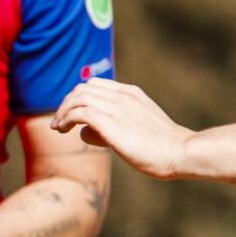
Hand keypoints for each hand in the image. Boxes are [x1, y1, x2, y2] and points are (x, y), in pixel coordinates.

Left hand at [52, 79, 192, 180]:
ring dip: (62, 111)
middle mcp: (122, 95)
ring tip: (57, 127)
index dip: (76, 97)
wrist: (179, 151)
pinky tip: (63, 130)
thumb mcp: (138, 126)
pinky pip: (79, 113)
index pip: (94, 85)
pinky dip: (66, 119)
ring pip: (77, 98)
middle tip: (59, 121)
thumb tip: (85, 132)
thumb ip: (114, 124)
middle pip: (81, 88)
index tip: (69, 113)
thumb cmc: (160, 147)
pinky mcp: (111, 122)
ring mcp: (117, 107)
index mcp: (130, 93)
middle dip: (66, 103)